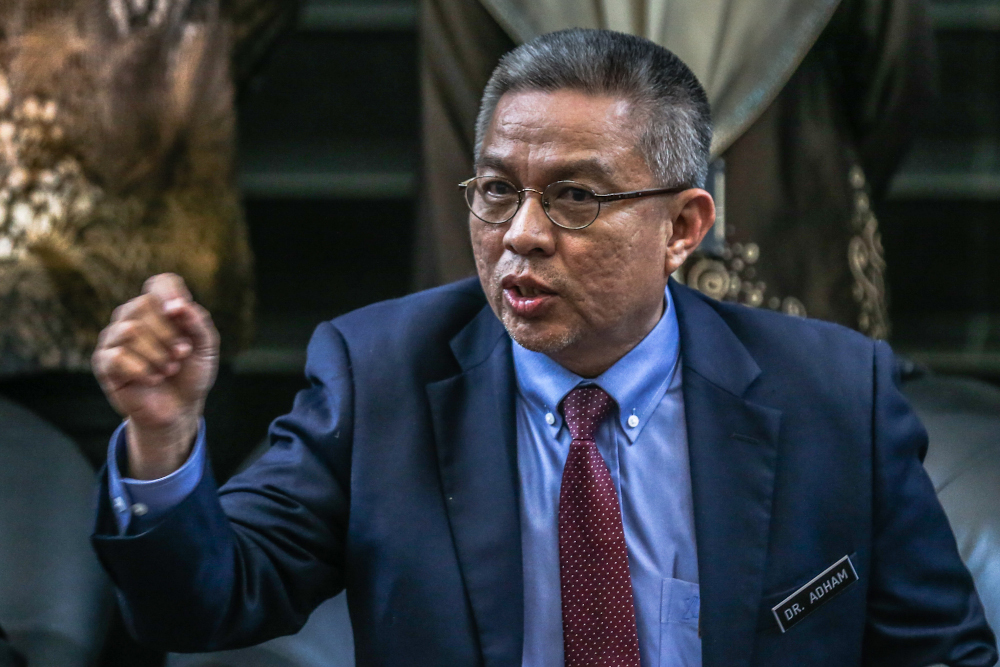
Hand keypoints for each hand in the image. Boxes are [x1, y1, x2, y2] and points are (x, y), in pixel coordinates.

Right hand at [93, 273, 219, 478]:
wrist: (179, 409)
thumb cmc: (191, 373)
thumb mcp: (206, 348)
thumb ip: (197, 323)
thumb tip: (178, 306)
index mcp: (159, 309)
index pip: (160, 283)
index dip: (170, 293)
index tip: (180, 312)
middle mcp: (133, 317)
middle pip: (143, 305)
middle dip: (169, 333)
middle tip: (182, 354)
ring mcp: (114, 338)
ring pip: (130, 329)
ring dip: (157, 353)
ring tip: (169, 369)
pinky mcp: (104, 362)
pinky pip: (117, 356)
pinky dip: (142, 369)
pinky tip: (153, 379)